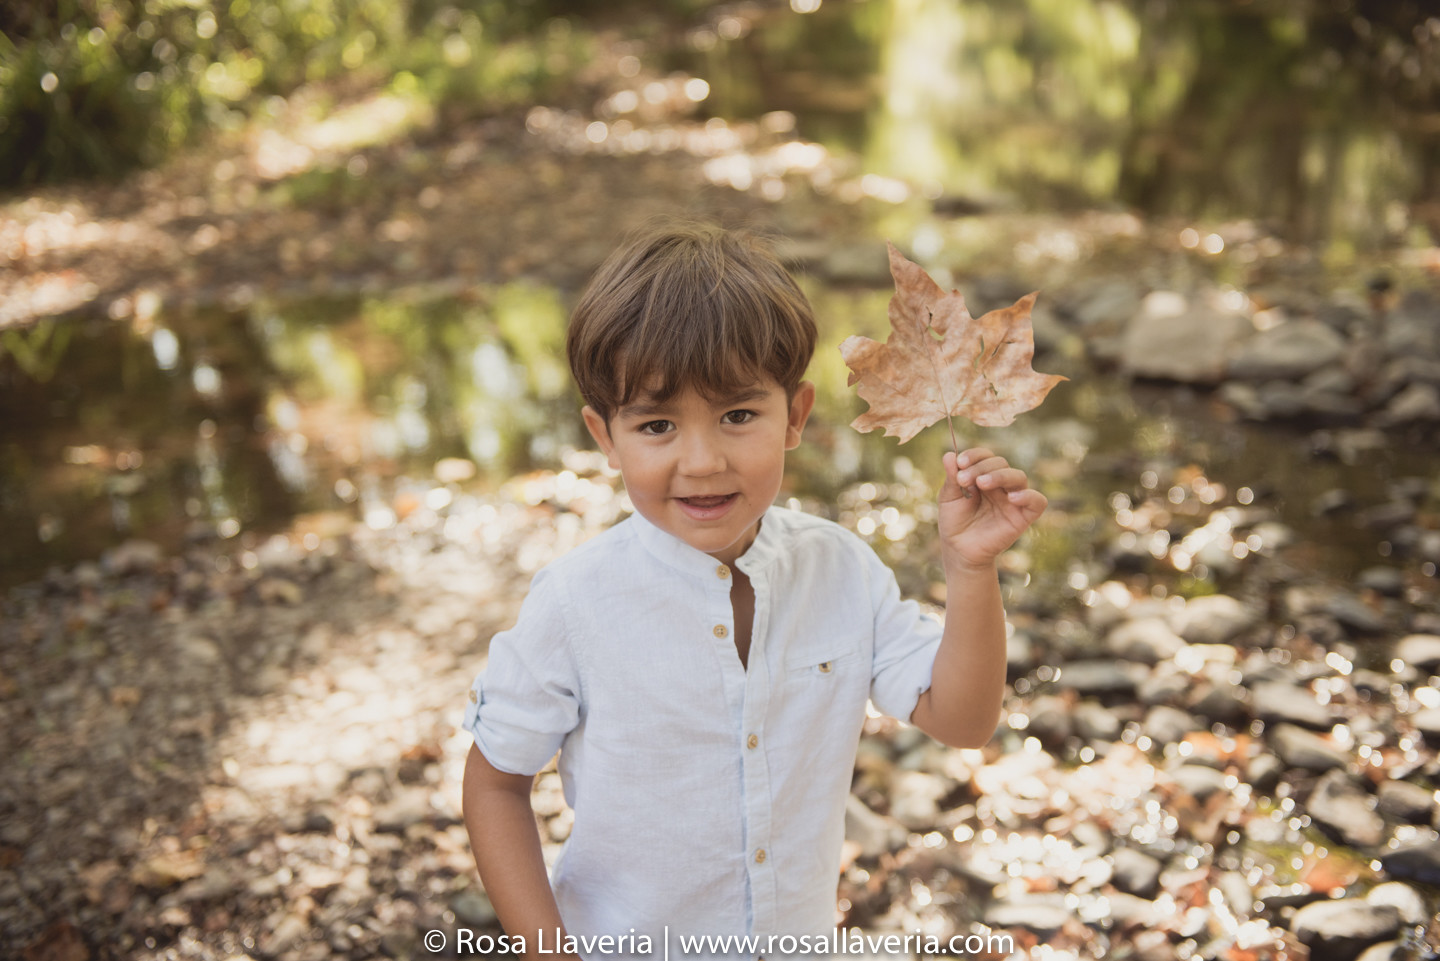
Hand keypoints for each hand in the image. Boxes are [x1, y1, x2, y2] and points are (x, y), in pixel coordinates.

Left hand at [938, 448, 1046, 570]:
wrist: (959, 550)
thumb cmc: (955, 522)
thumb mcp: (949, 497)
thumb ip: (952, 477)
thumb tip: (949, 454)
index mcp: (984, 476)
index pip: (986, 456)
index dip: (975, 455)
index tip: (960, 462)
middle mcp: (1001, 485)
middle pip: (1001, 463)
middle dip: (981, 467)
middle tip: (964, 480)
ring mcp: (1014, 500)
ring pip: (1019, 477)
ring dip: (1000, 475)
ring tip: (981, 483)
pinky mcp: (1024, 516)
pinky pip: (1038, 501)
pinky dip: (1028, 496)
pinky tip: (1011, 498)